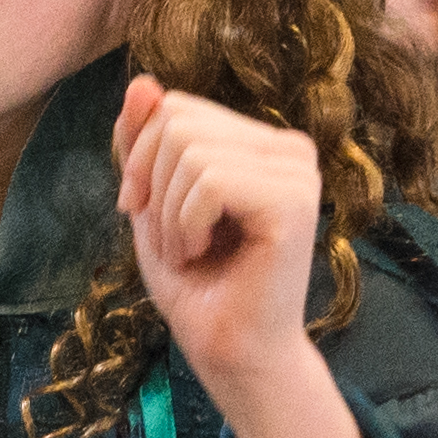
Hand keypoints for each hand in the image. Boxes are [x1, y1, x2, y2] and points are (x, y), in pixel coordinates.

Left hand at [118, 76, 432, 437]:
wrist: (231, 356)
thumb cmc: (199, 288)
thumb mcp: (152, 204)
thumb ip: (144, 142)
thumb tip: (142, 81)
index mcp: (261, 141)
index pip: (173, 106)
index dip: (139, 159)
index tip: (145, 212)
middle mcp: (289, 147)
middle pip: (176, 121)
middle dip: (150, 187)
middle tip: (174, 242)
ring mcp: (297, 171)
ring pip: (188, 150)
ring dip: (169, 217)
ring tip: (194, 254)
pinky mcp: (294, 202)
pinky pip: (207, 182)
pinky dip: (186, 227)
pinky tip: (207, 257)